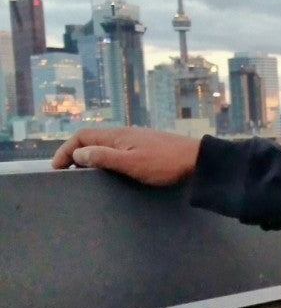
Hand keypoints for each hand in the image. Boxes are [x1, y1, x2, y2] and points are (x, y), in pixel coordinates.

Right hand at [51, 126, 200, 185]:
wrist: (197, 160)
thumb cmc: (165, 162)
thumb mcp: (131, 162)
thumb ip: (104, 157)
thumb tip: (79, 154)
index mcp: (117, 136)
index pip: (82, 136)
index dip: (66, 150)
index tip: (56, 167)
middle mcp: (124, 134)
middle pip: (91, 139)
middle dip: (75, 153)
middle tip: (65, 170)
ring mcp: (135, 141)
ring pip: (104, 145)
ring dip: (89, 156)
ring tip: (82, 173)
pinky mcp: (145, 148)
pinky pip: (117, 150)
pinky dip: (104, 158)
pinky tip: (109, 170)